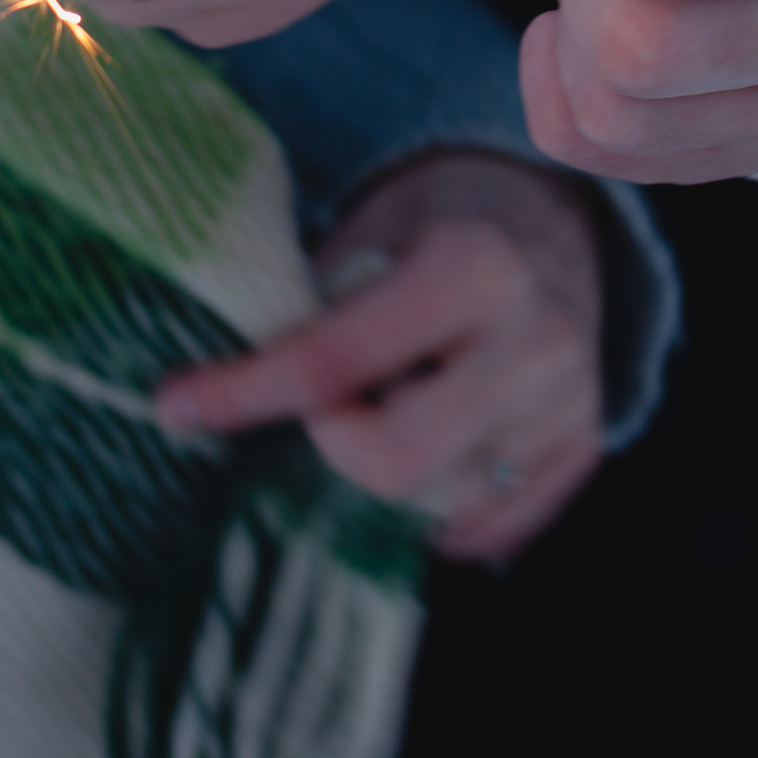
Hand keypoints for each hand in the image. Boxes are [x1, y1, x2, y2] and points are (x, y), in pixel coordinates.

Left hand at [155, 150, 605, 560]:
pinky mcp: (582, 458)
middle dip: (329, 449)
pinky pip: (478, 533)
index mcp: (476, 269)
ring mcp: (567, 411)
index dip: (243, 393)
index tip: (176, 408)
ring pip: (434, 509)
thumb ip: (311, 300)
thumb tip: (210, 383)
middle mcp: (533, 345)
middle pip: (394, 462)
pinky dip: (431, 509)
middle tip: (318, 414)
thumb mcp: (375, 224)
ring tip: (384, 415)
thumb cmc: (442, 224)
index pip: (335, 361)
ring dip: (382, 481)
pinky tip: (426, 444)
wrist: (561, 226)